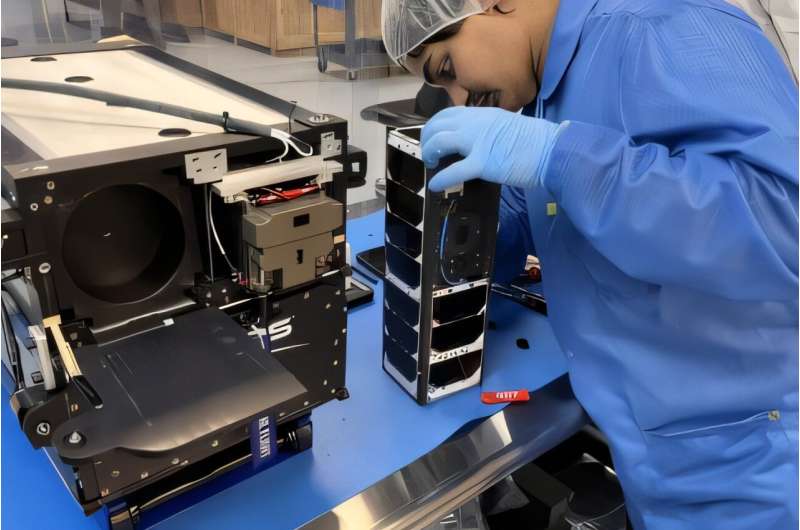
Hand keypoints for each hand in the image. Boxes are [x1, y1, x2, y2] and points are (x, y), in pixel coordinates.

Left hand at [421, 106, 564, 191]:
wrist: (552, 150)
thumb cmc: (535, 142)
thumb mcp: (506, 125)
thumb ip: (487, 130)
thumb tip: (475, 141)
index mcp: (482, 115)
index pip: (448, 114)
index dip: (435, 126)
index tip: (433, 138)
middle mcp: (476, 123)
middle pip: (438, 125)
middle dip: (427, 140)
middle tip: (429, 154)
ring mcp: (478, 142)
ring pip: (440, 142)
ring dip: (429, 153)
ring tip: (431, 164)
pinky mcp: (483, 163)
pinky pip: (454, 171)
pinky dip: (441, 179)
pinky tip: (436, 185)